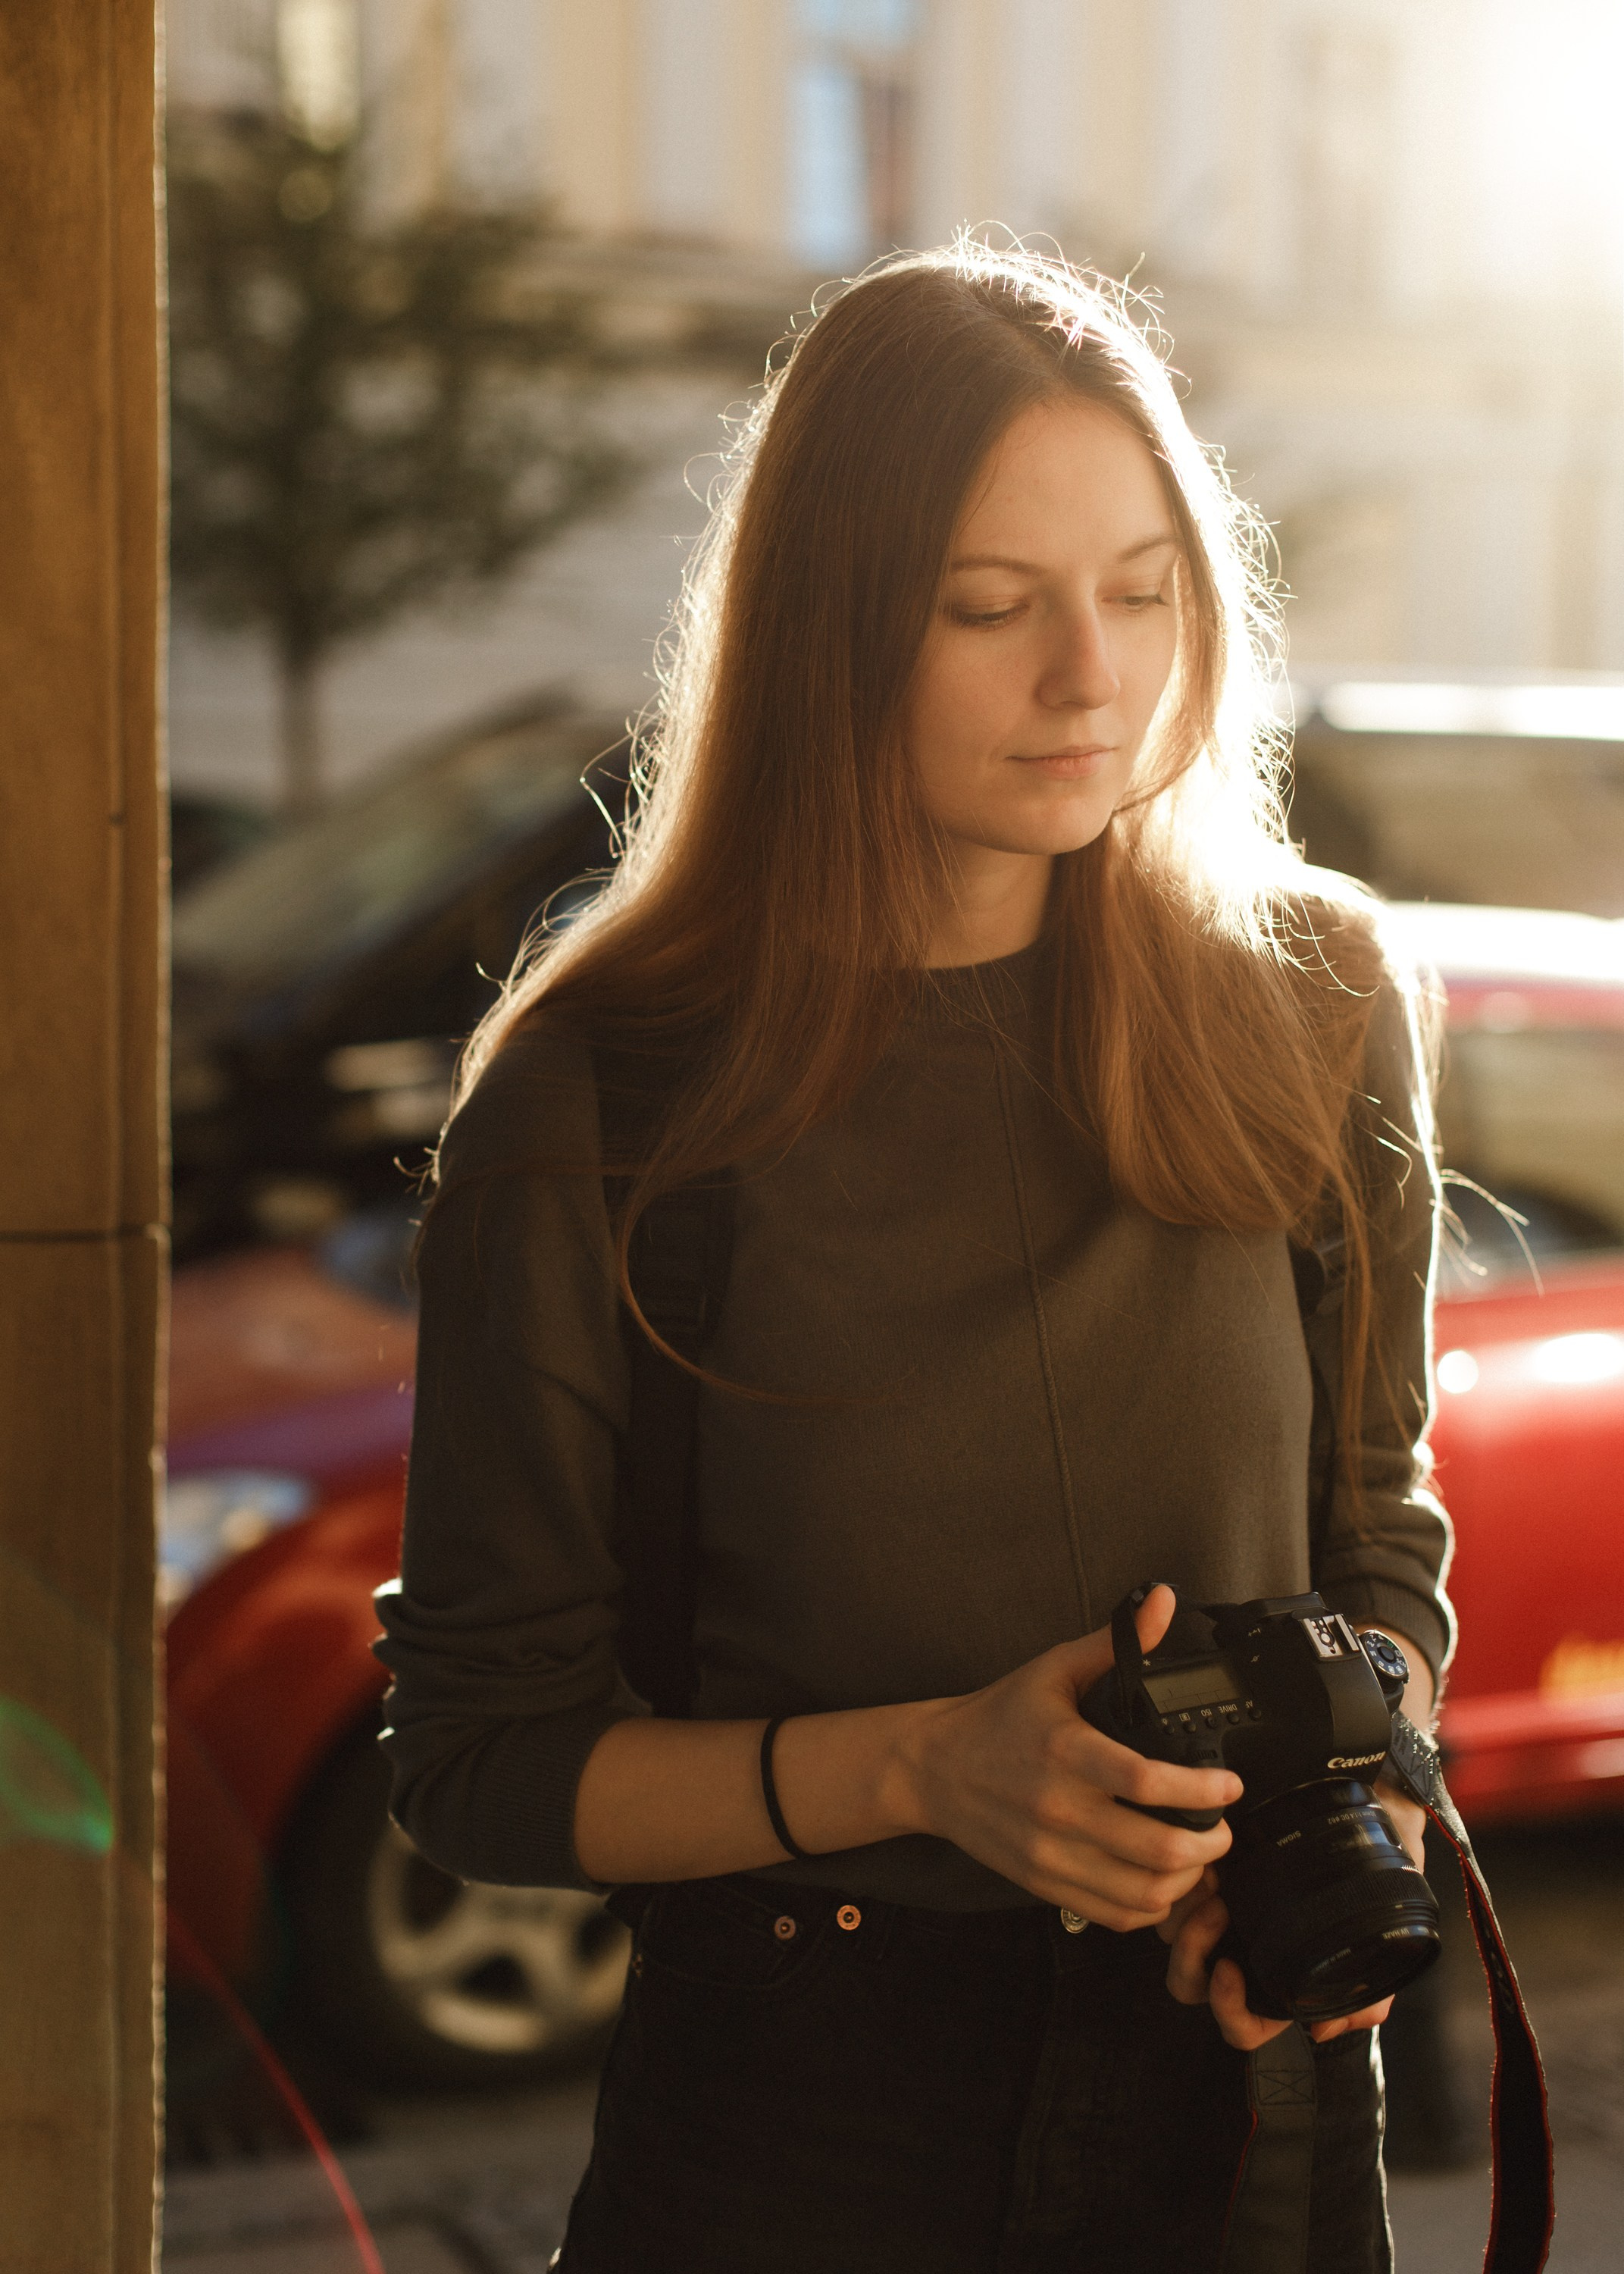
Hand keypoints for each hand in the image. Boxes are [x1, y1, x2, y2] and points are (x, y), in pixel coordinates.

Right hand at [903, 1585, 1242, 1930]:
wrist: (934, 1769)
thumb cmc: (998, 1718)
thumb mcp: (1054, 1670)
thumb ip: (1115, 1643)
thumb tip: (1161, 1600)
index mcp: (1066, 1751)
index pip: (1147, 1782)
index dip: (1203, 1790)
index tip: (1230, 1786)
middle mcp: (1060, 1809)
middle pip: (1158, 1848)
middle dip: (1211, 1843)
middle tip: (1223, 1826)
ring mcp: (1052, 1854)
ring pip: (1145, 1891)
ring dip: (1188, 1878)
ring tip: (1199, 1854)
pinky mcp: (1046, 1884)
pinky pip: (1117, 1914)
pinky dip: (1153, 1904)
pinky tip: (1162, 1879)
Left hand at [1161, 1877, 1395, 2050]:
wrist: (1363, 1840)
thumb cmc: (1364, 1912)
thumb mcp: (1378, 1955)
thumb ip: (1366, 2003)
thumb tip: (1324, 2029)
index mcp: (1273, 1991)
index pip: (1239, 2027)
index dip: (1227, 2008)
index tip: (1229, 1969)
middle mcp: (1238, 1961)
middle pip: (1188, 1984)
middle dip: (1192, 1951)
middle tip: (1218, 1908)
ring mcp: (1216, 1923)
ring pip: (1171, 1938)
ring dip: (1184, 1914)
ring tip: (1214, 1880)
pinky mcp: (1204, 1883)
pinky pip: (1170, 1896)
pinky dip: (1180, 1883)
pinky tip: (1208, 1862)